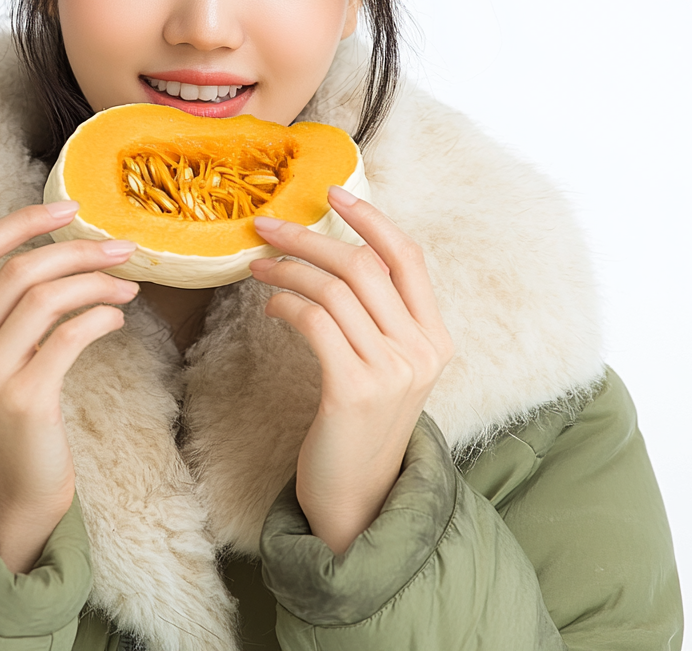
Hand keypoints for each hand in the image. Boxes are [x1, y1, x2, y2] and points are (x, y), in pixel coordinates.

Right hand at [0, 200, 138, 572]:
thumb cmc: (20, 414)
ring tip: (127, 291)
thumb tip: (79, 251)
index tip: (72, 208)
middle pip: (20, 270)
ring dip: (96, 284)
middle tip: (123, 251)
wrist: (17, 491)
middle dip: (80, 252)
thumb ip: (16, 309)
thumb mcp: (2, 356)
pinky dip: (100, 318)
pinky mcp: (23, 399)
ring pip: (45, 298)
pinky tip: (116, 321)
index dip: (25, 220)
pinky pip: (69, 336)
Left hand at [249, 186, 452, 554]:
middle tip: (266, 226)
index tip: (332, 192)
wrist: (359, 499)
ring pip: (332, 289)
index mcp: (435, 337)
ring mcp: (391, 370)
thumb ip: (377, 317)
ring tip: (256, 265)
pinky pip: (313, 321)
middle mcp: (421, 349)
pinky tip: (270, 303)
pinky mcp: (353, 389)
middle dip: (308, 237)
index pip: (408, 257)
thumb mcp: (386, 366)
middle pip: (362, 266)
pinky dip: (285, 302)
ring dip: (286, 268)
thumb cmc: (360, 424)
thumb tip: (332, 255)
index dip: (370, 219)